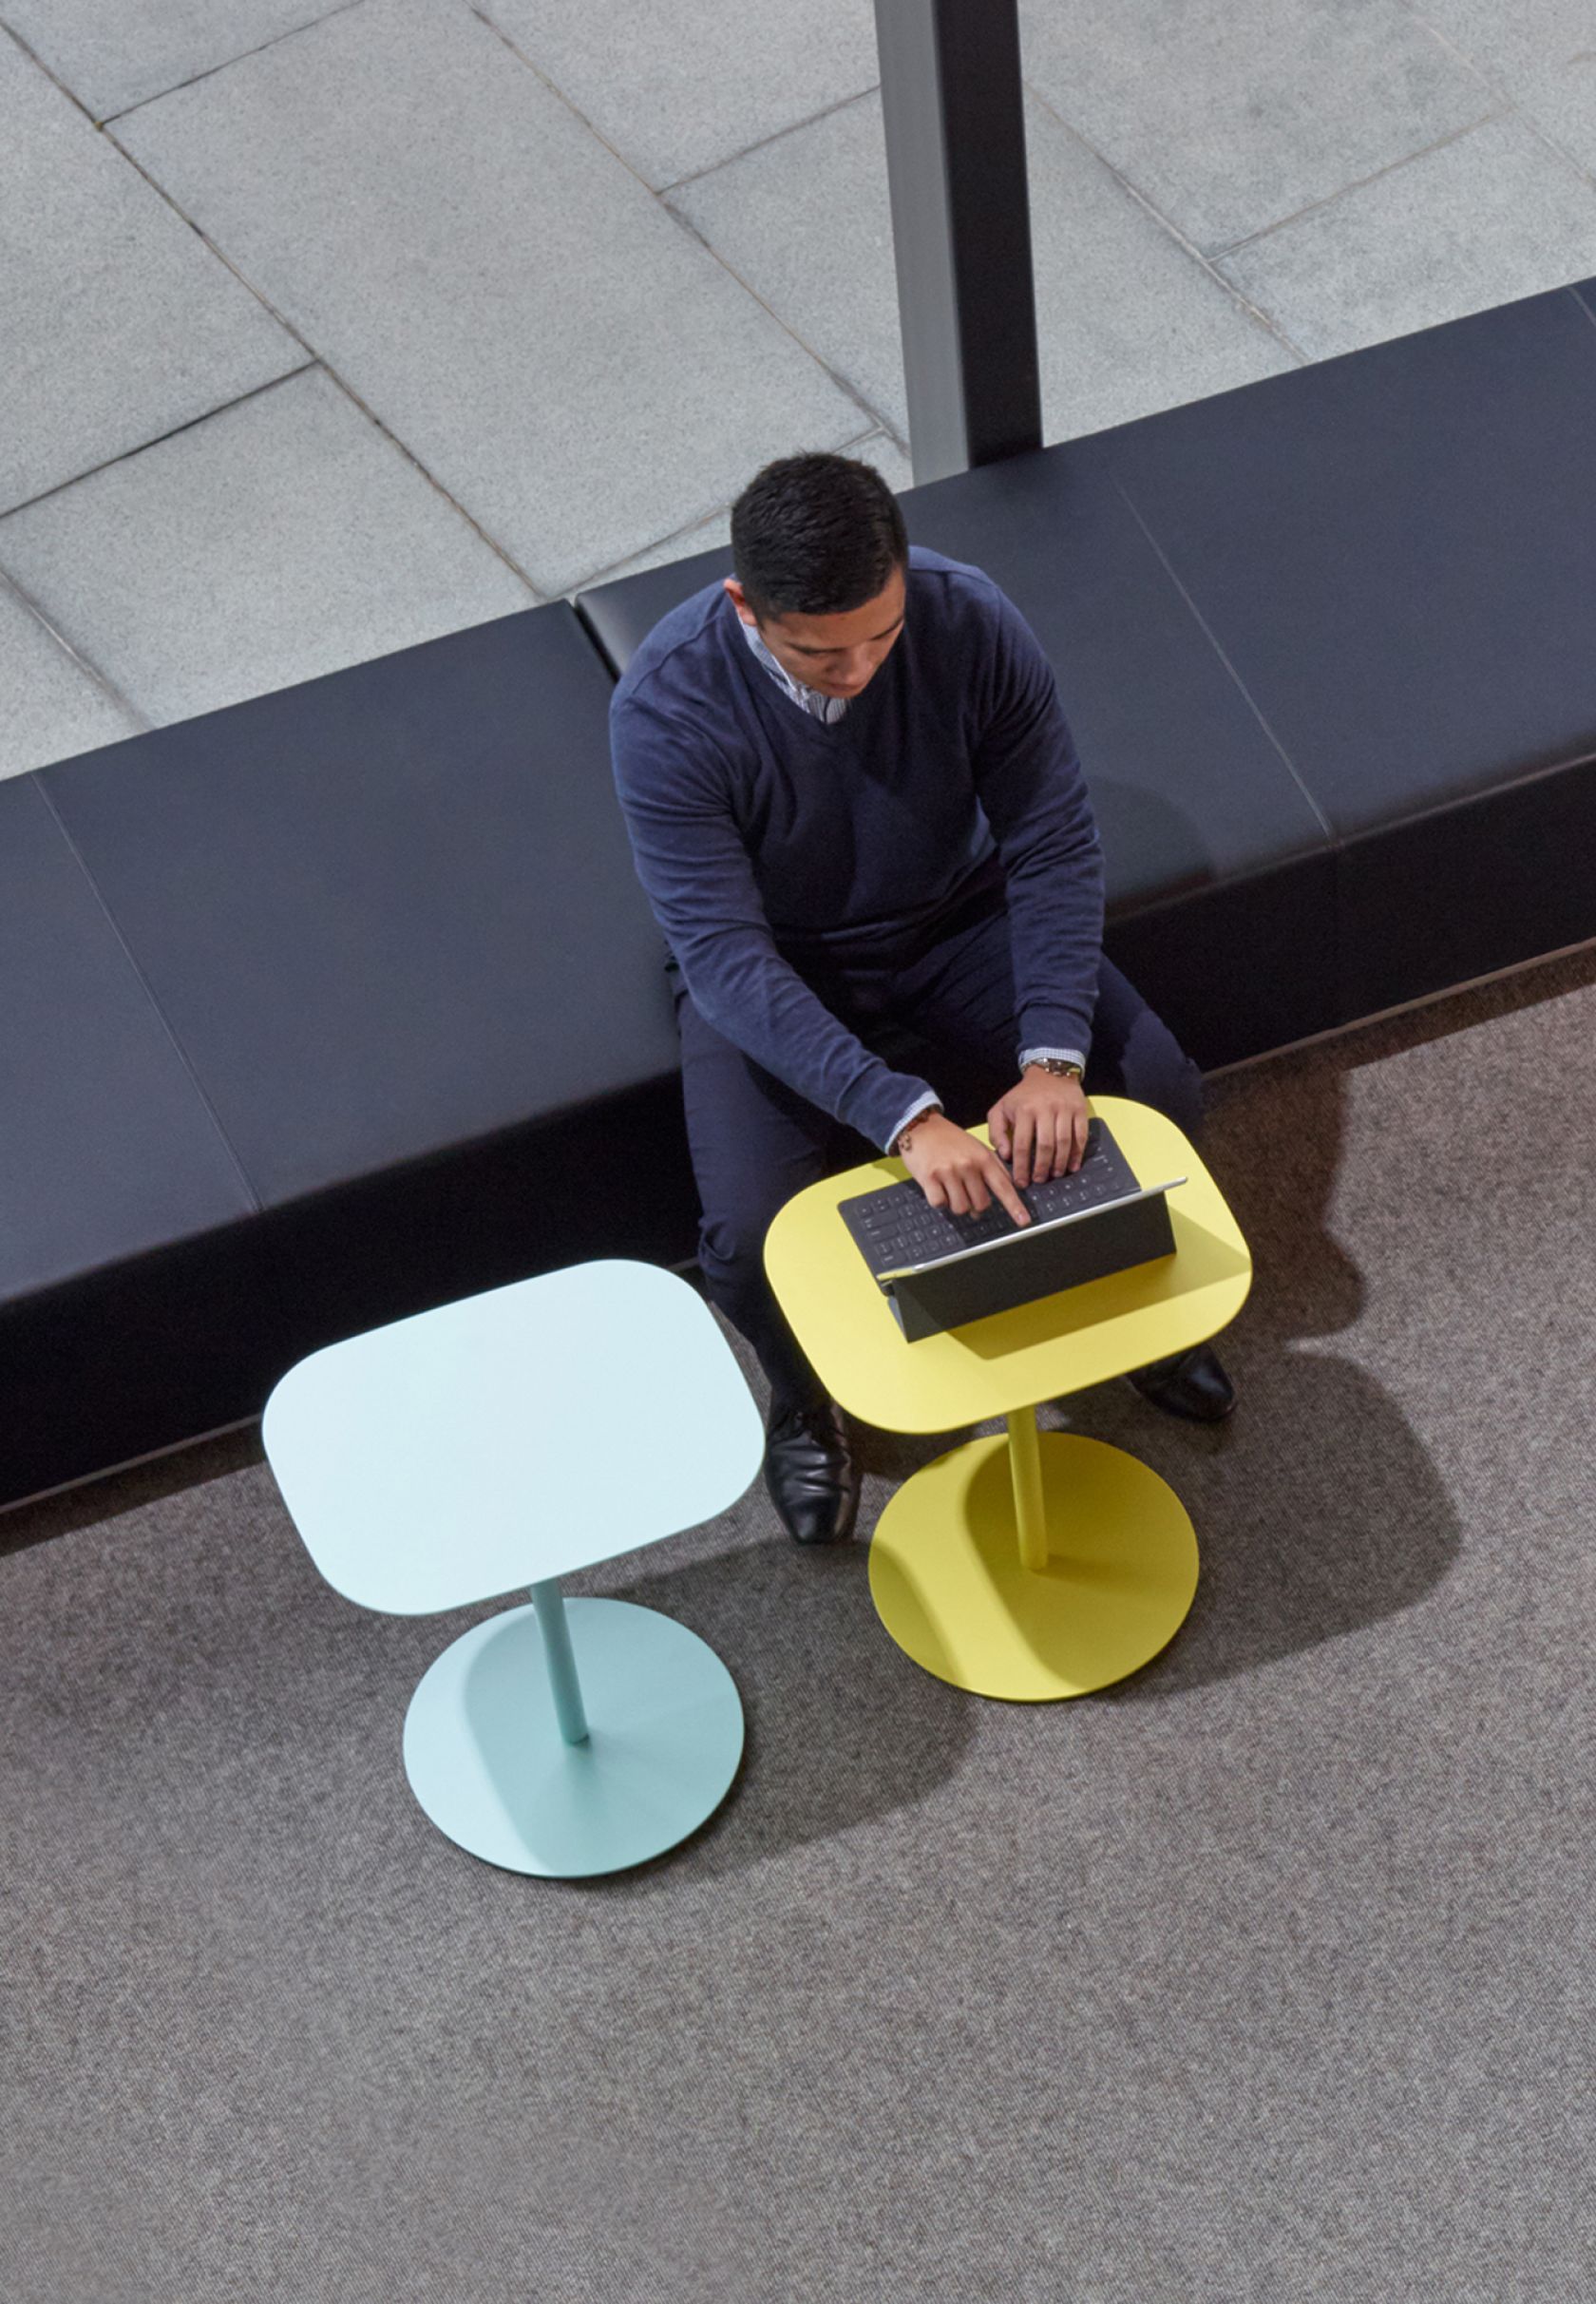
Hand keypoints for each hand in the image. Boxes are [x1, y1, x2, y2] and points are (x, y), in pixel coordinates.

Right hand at [899, 1113, 1030, 1226]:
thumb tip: (1006, 1193)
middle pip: (981, 1205)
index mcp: (983, 1158)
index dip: (1015, 1207)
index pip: (1003, 1187)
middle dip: (975, 1204)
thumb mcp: (977, 1148)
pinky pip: (940, 1204)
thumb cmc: (950, 1140)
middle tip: (966, 1191)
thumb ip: (994, 1169)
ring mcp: (948, 1172)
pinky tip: (937, 1186)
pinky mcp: (929, 1178)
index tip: (1024, 1222)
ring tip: (950, 1187)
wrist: (921, 1127)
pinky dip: (939, 1200)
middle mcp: (968, 1165)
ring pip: (961, 1208)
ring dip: (956, 1203)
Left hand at [988, 1069, 1089, 1185]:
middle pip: (1045, 1145)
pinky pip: (1081, 1135)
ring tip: (1055, 1175)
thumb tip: (1005, 1155)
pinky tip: (1072, 1166)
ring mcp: (1064, 1109)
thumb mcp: (1001, 1109)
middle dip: (1042, 1167)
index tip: (1021, 1182)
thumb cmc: (1023, 1096)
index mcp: (1024, 1110)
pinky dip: (1078, 1153)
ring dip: (1060, 1163)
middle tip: (1040, 1181)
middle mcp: (1045, 1109)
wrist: (1050, 1072)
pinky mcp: (1080, 1110)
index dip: (1022, 1167)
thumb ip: (996, 1132)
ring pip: (1064, 1142)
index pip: (1022, 1144)